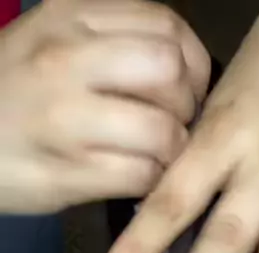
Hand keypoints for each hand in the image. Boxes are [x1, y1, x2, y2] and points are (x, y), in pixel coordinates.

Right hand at [0, 0, 209, 212]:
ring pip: (161, 130)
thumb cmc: (12, 94)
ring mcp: (63, 117)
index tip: (186, 88)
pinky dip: (150, 182)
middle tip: (173, 125)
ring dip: (172, 152)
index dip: (192, 63)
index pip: (164, 26)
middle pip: (169, 72)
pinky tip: (136, 178)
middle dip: (186, 106)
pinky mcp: (64, 172)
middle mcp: (65, 59)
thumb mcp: (49, 40)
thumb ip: (109, 39)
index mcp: (69, 17)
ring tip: (155, 157)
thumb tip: (182, 68)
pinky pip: (140, 176)